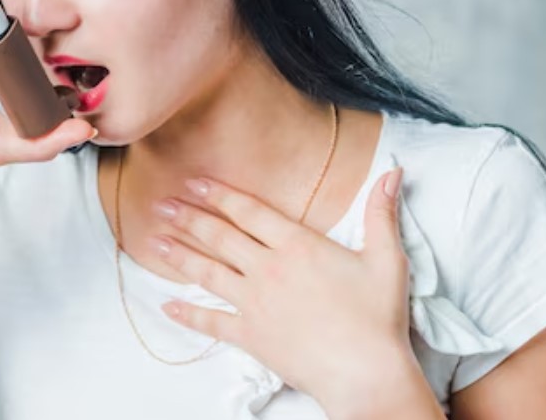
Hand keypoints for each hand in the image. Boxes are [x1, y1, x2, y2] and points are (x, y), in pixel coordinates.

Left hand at [148, 168, 422, 414]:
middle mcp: (269, 269)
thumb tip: (392, 172)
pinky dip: (188, 313)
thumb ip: (382, 213)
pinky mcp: (251, 336)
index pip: (250, 211)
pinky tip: (166, 304)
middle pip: (221, 236)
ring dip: (179, 255)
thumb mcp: (387, 259)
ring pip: (209, 272)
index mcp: (298, 246)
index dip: (220, 194)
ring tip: (154, 240)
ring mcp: (256, 303)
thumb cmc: (378, 318)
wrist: (365, 373)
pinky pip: (212, 323)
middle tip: (161, 203)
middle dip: (188, 217)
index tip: (194, 181)